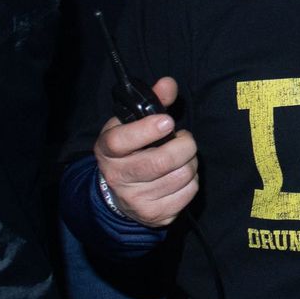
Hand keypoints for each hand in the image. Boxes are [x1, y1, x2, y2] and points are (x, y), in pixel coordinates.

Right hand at [94, 77, 198, 227]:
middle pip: (160, 162)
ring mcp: (135, 200)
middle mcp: (117, 177)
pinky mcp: (155, 215)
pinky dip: (192, 181)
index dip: (146, 130)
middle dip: (184, 145)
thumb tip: (168, 83)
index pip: (120, 141)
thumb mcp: (134, 124)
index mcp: (107, 150)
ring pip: (181, 176)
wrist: (120, 193)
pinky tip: (180, 176)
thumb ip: (153, 102)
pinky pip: (188, 193)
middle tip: (183, 139)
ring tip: (181, 158)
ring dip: (190, 162)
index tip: (167, 121)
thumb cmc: (132, 150)